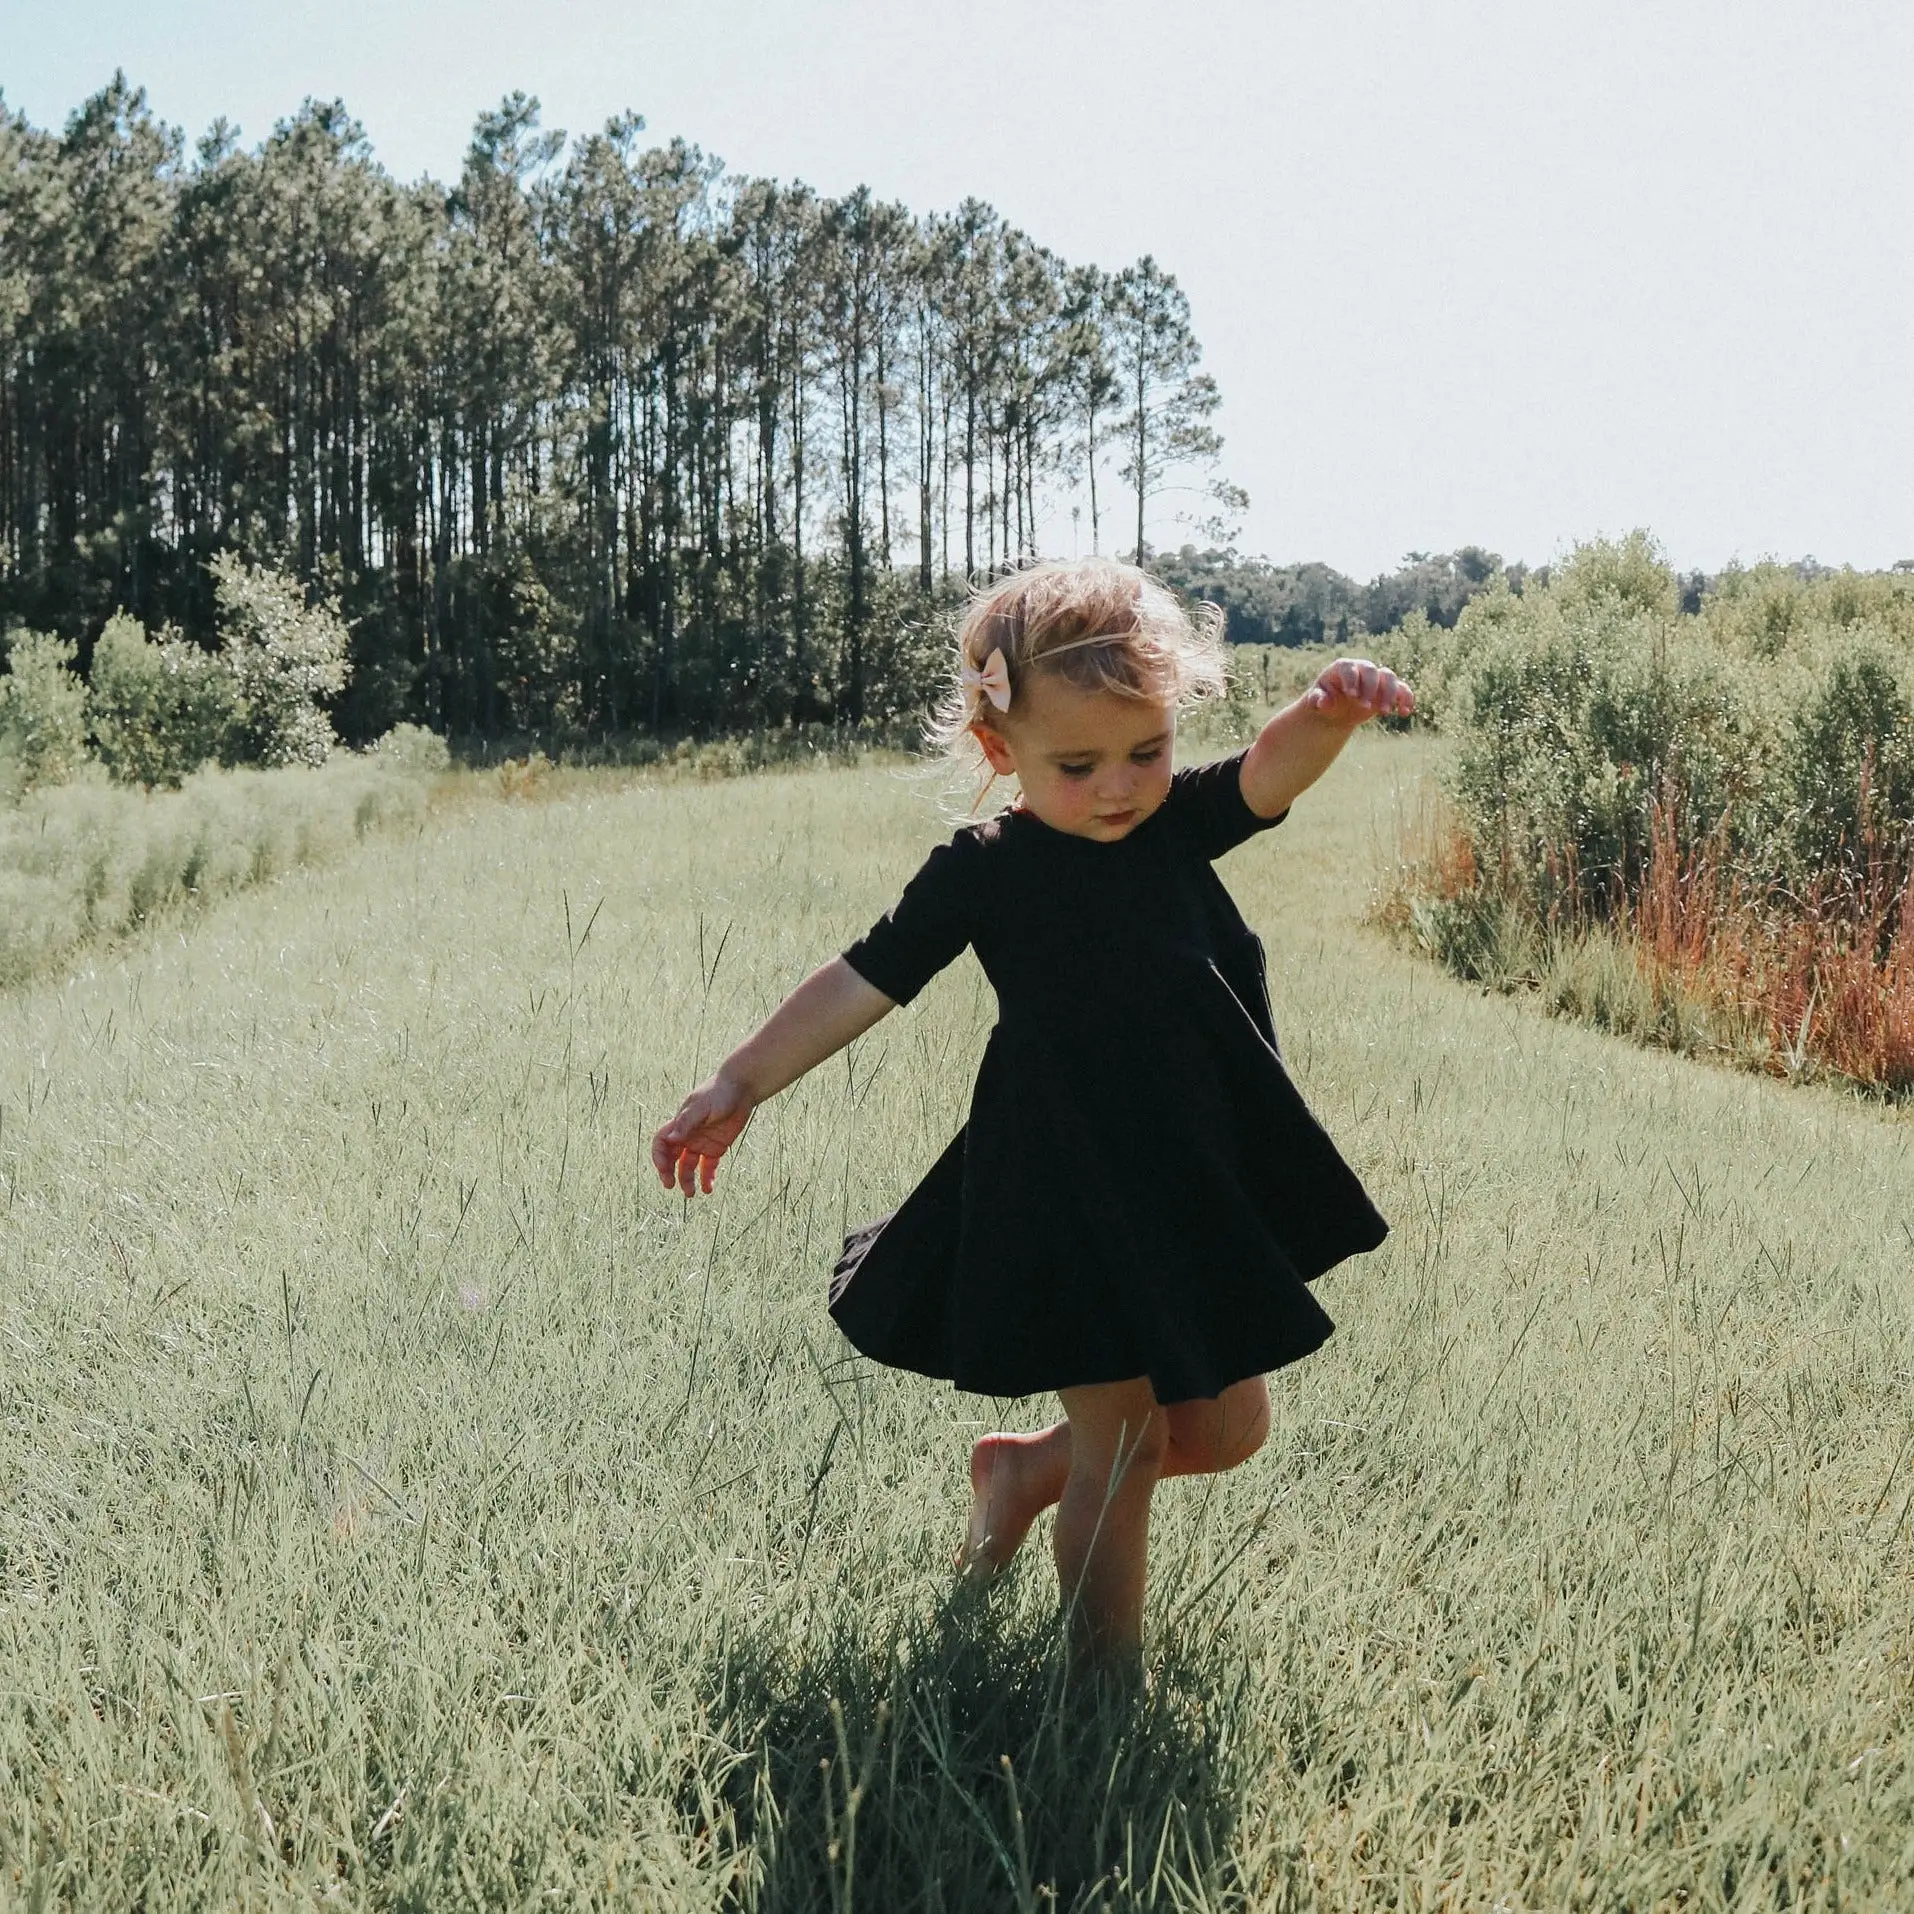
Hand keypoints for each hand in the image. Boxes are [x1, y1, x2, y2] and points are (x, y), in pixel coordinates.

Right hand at [650, 1070, 754, 1195]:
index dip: (659, 1157)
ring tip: (691, 1193)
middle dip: (669, 1173)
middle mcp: (688, 1136)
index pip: (662, 1143)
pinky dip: (707, 1178)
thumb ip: (687, 1123)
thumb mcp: (703, 1106)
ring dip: (687, 1180)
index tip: (664, 1170)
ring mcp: (701, 1142)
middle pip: (672, 1158)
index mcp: (680, 1124)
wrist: (742, 1088)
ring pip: (689, 1165)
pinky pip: (708, 1166)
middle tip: (671, 1186)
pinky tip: (708, 1188)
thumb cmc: (720, 1092)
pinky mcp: (716, 1147)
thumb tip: (672, 1139)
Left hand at [1305, 658, 1414, 723]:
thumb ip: (1317, 699)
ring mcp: (1376, 679)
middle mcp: (1361, 669)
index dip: (1351, 679)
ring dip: (1390, 693)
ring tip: (1384, 712)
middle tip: (1364, 706)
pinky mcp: (1387, 691)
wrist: (1336, 711)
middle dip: (1370, 688)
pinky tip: (1404, 712)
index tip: (1351, 695)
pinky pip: (1402, 689)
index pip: (1349, 667)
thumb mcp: (1315, 701)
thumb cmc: (1324, 701)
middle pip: (1371, 670)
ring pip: (1389, 677)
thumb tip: (1323, 702)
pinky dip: (1406, 699)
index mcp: (1342, 668)